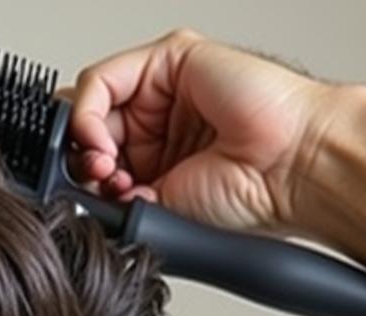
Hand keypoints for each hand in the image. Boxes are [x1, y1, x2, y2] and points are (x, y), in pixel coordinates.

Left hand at [59, 30, 330, 235]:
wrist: (290, 171)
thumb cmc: (247, 196)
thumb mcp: (159, 207)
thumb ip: (116, 198)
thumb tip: (74, 197)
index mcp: (154, 161)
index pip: (91, 159)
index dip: (77, 178)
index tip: (83, 199)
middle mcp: (156, 124)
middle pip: (85, 131)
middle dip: (77, 162)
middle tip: (93, 183)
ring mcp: (162, 90)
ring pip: (88, 104)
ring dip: (82, 141)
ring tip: (105, 168)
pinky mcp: (169, 59)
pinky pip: (103, 79)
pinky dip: (88, 113)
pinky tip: (101, 142)